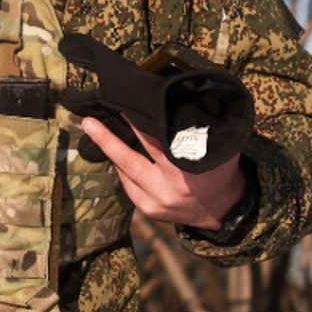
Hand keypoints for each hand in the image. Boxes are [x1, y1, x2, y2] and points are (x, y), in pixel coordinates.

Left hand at [78, 115, 246, 230]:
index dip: (138, 124)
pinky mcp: (148, 210)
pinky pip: (128, 185)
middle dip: (107, 140)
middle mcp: (168, 190)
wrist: (223, 208)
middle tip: (88, 122)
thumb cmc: (219, 171)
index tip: (123, 106)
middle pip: (130, 161)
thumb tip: (177, 102)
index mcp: (187, 173)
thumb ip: (199, 131)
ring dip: (111, 151)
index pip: (155, 143)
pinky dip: (122, 168)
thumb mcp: (217, 149)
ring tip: (95, 129)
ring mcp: (156, 203)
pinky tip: (114, 153)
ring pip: (125, 173)